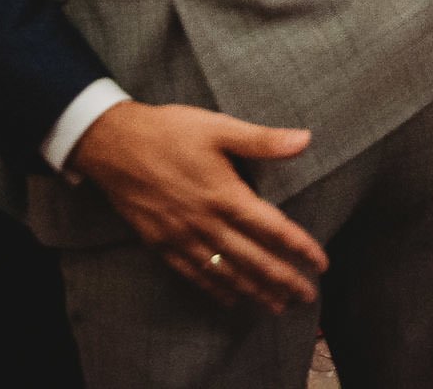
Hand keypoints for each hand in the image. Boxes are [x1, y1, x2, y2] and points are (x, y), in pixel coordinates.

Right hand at [66, 101, 326, 311]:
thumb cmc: (169, 131)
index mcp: (225, 194)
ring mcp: (181, 236)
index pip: (272, 229)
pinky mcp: (160, 242)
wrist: (112, 144)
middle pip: (252, 260)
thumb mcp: (218, 127)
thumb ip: (262, 140)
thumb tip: (305, 140)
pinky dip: (214, 289)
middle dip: (282, 280)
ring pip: (224, 273)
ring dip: (253, 291)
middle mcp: (205, 222)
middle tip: (307, 297)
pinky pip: (192, 274)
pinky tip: (229, 299)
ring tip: (277, 306)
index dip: (299, 248)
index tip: (321, 264)